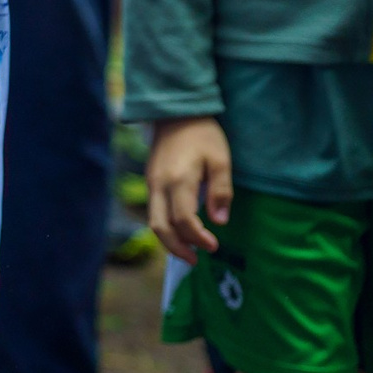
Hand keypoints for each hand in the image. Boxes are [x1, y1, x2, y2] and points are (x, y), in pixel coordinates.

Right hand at [146, 116, 231, 261]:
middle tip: (196, 260)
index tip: (214, 245)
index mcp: (178, 180)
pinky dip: (166, 227)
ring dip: (169, 241)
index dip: (198, 237)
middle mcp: (159, 185)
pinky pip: (153, 211)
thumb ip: (221, 192)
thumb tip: (219, 221)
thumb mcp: (221, 160)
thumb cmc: (203, 135)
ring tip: (188, 251)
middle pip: (160, 226)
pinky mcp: (151, 181)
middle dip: (178, 248)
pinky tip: (181, 231)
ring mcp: (152, 183)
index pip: (183, 220)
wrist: (176, 113)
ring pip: (153, 221)